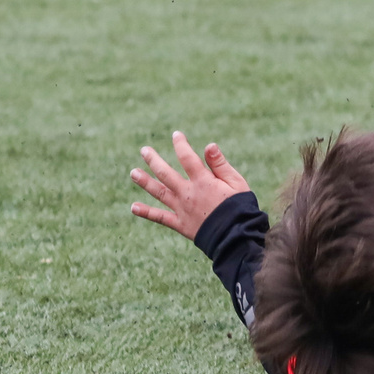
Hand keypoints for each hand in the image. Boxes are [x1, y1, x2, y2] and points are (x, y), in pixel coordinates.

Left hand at [128, 132, 250, 242]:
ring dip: (145, 182)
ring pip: (159, 192)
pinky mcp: (180, 224)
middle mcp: (188, 193)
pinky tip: (133, 207)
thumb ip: (220, 165)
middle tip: (144, 150)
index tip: (176, 135)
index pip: (187, 158)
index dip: (180, 145)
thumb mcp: (236, 183)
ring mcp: (182, 209)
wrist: (235, 238)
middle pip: (166, 173)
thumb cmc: (240, 208)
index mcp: (203, 181)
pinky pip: (160, 218)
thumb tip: (209, 145)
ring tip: (133, 173)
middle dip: (154, 160)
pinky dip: (146, 212)